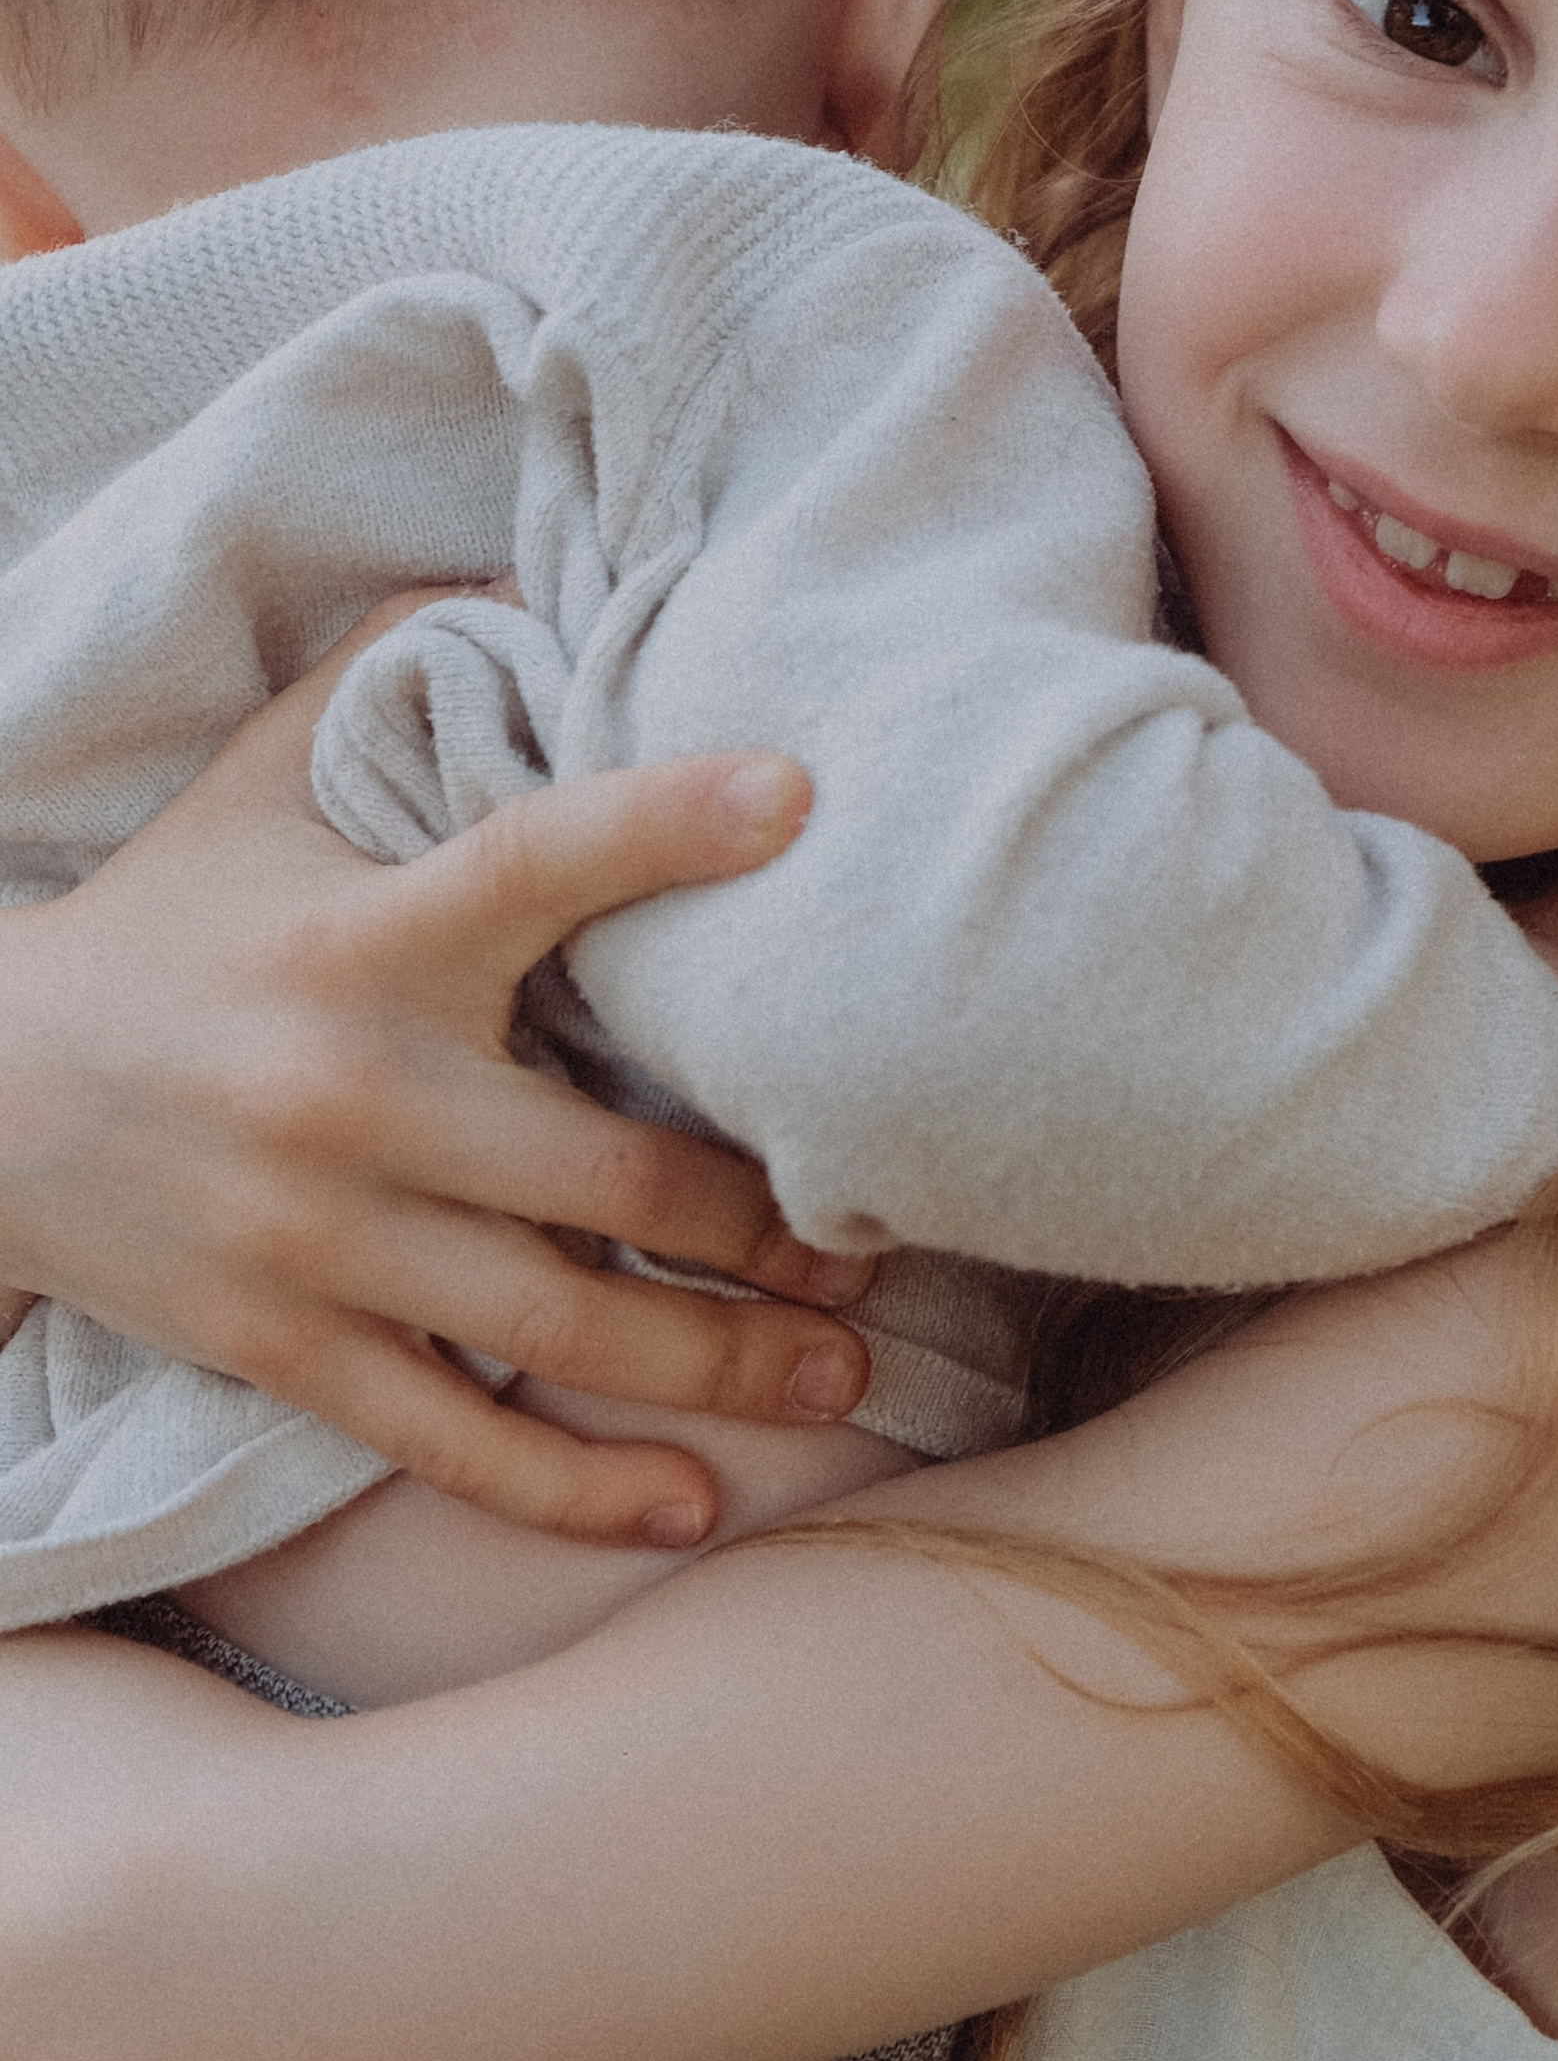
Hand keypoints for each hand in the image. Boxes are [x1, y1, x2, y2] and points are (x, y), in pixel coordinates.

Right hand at [0, 619, 876, 1547]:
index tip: (797, 796)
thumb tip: (527, 557)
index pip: (530, 863)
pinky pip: (450, 1437)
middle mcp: (349, 1100)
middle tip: (891, 1233)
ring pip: (560, 1325)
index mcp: (361, 938)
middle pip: (607, 1176)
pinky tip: (686, 1503)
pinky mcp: (287, 1346)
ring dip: (720, 1363)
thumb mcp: (252, 783)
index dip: (664, 826)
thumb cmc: (163, 926)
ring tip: (840, 1371)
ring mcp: (319, 1243)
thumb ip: (388, 676)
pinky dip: (570, 1487)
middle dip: (767, 1222)